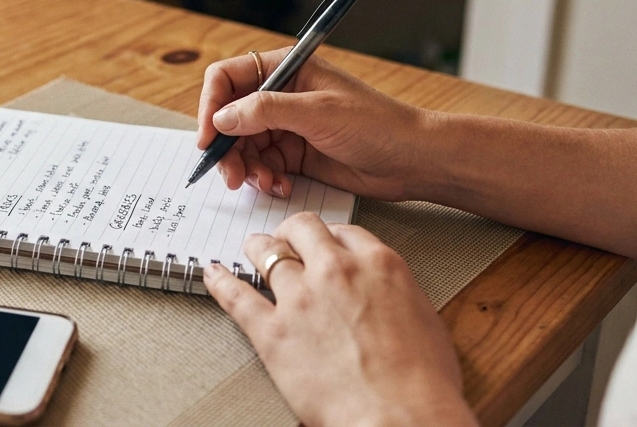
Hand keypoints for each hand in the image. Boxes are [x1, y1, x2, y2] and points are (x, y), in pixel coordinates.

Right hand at [195, 51, 431, 200]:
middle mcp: (281, 94)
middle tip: (232, 177)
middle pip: (230, 118)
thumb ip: (264, 111)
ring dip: (246, 167)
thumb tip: (221, 118)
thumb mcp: (316, 113)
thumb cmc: (376, 124)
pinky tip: (281, 186)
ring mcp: (287, 125)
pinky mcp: (296, 154)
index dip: (211, 107)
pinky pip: (263, 165)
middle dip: (227, 148)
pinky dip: (265, 178)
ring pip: (243, 146)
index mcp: (286, 69)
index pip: (228, 78)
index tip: (209, 139)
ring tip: (264, 182)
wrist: (413, 160)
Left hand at [203, 213, 475, 426]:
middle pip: (302, 229)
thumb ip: (395, 295)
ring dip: (258, 249)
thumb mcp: (424, 320)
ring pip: (266, 253)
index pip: (345, 232)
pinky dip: (220, 282)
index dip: (331, 238)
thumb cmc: (423, 384)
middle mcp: (336, 271)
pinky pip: (236, 296)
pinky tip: (212, 273)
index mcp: (379, 265)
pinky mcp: (272, 332)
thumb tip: (383, 297)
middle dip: (293, 233)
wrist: (402, 418)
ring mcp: (300, 298)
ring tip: (252, 248)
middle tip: (288, 240)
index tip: (326, 244)